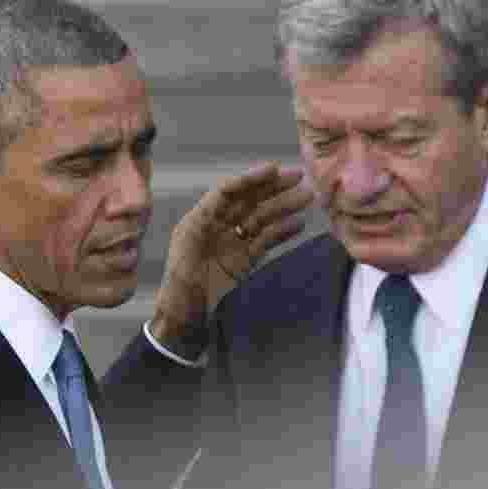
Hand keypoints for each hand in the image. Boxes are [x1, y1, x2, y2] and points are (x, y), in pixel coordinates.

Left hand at [150, 162, 313, 358]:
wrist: (185, 319)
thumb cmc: (180, 284)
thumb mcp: (188, 244)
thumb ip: (206, 216)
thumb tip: (226, 192)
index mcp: (200, 218)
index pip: (228, 191)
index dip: (251, 178)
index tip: (274, 169)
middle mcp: (217, 227)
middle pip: (248, 201)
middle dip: (273, 188)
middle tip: (300, 176)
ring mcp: (232, 244)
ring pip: (261, 219)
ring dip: (283, 207)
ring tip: (307, 198)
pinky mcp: (244, 262)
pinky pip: (265, 241)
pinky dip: (282, 232)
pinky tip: (299, 224)